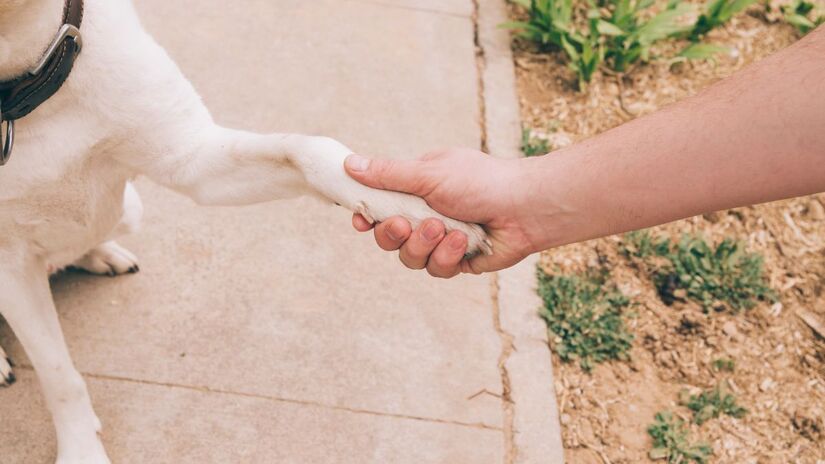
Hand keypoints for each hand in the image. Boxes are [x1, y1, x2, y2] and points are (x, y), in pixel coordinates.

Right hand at [344, 148, 537, 277]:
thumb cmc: (481, 182)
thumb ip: (388, 174)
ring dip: (424, 245)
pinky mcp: (458, 261)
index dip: (367, 217)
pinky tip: (463, 241)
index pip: (380, 206)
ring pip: (410, 258)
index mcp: (417, 190)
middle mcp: (426, 216)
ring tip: (444, 229)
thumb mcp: (429, 173)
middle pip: (389, 238)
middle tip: (405, 224)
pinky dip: (447, 256)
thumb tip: (349, 164)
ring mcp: (442, 240)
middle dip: (393, 235)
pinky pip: (437, 269)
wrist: (525, 207)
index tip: (361, 220)